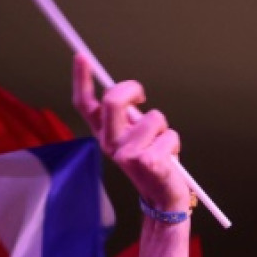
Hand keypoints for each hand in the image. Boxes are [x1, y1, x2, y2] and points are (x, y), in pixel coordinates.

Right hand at [72, 54, 189, 212]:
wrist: (163, 199)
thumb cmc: (153, 164)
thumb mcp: (136, 139)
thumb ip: (129, 119)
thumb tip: (129, 92)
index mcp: (106, 136)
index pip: (86, 106)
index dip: (81, 80)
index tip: (82, 58)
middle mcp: (111, 144)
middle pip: (112, 100)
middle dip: (130, 89)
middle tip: (142, 95)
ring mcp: (127, 154)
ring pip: (153, 118)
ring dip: (165, 128)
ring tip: (163, 147)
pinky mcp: (147, 162)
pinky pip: (169, 136)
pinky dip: (175, 144)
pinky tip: (169, 160)